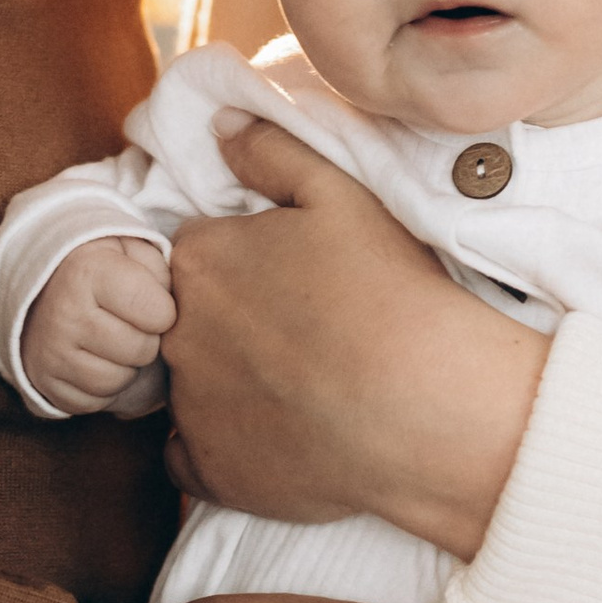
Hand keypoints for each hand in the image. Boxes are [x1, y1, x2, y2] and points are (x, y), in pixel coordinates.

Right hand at [20, 237, 176, 414]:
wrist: (41, 287)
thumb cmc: (101, 267)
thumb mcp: (130, 248)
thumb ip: (161, 268)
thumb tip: (178, 312)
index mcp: (88, 272)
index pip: (158, 313)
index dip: (164, 311)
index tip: (152, 302)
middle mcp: (64, 313)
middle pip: (141, 350)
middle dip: (146, 339)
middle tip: (131, 323)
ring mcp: (50, 352)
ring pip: (118, 382)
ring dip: (126, 367)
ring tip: (114, 341)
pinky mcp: (44, 383)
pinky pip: (94, 402)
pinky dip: (103, 388)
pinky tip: (96, 360)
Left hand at [165, 120, 545, 554]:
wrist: (426, 406)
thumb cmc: (389, 291)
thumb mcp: (340, 192)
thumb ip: (269, 150)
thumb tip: (219, 129)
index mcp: (199, 261)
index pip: (196, 255)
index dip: (245, 266)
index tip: (292, 283)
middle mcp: (175, 334)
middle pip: (186, 319)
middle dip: (231, 323)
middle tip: (302, 333)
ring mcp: (189, 408)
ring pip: (190, 386)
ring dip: (227, 383)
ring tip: (301, 386)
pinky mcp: (211, 473)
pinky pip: (192, 457)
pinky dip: (222, 448)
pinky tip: (276, 435)